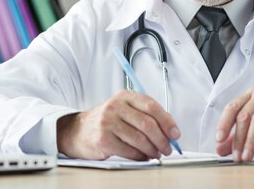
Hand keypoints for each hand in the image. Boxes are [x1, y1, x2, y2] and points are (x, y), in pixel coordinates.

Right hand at [56, 90, 179, 159]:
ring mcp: (108, 122)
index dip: (167, 121)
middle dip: (162, 139)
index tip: (175, 134)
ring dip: (153, 150)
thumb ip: (145, 114)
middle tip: (168, 148)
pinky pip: (129, 150)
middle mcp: (116, 106)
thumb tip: (169, 129)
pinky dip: (141, 156)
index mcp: (125, 96)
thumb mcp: (125, 110)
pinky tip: (144, 156)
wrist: (78, 131)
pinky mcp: (103, 139)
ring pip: (140, 139)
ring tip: (156, 154)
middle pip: (147, 123)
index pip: (152, 106)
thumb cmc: (107, 121)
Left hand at [215, 85, 253, 161]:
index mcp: (251, 95)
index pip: (232, 107)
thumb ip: (241, 136)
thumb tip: (222, 148)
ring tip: (248, 154)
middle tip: (237, 156)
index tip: (219, 140)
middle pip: (244, 115)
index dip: (224, 124)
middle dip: (238, 138)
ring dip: (251, 139)